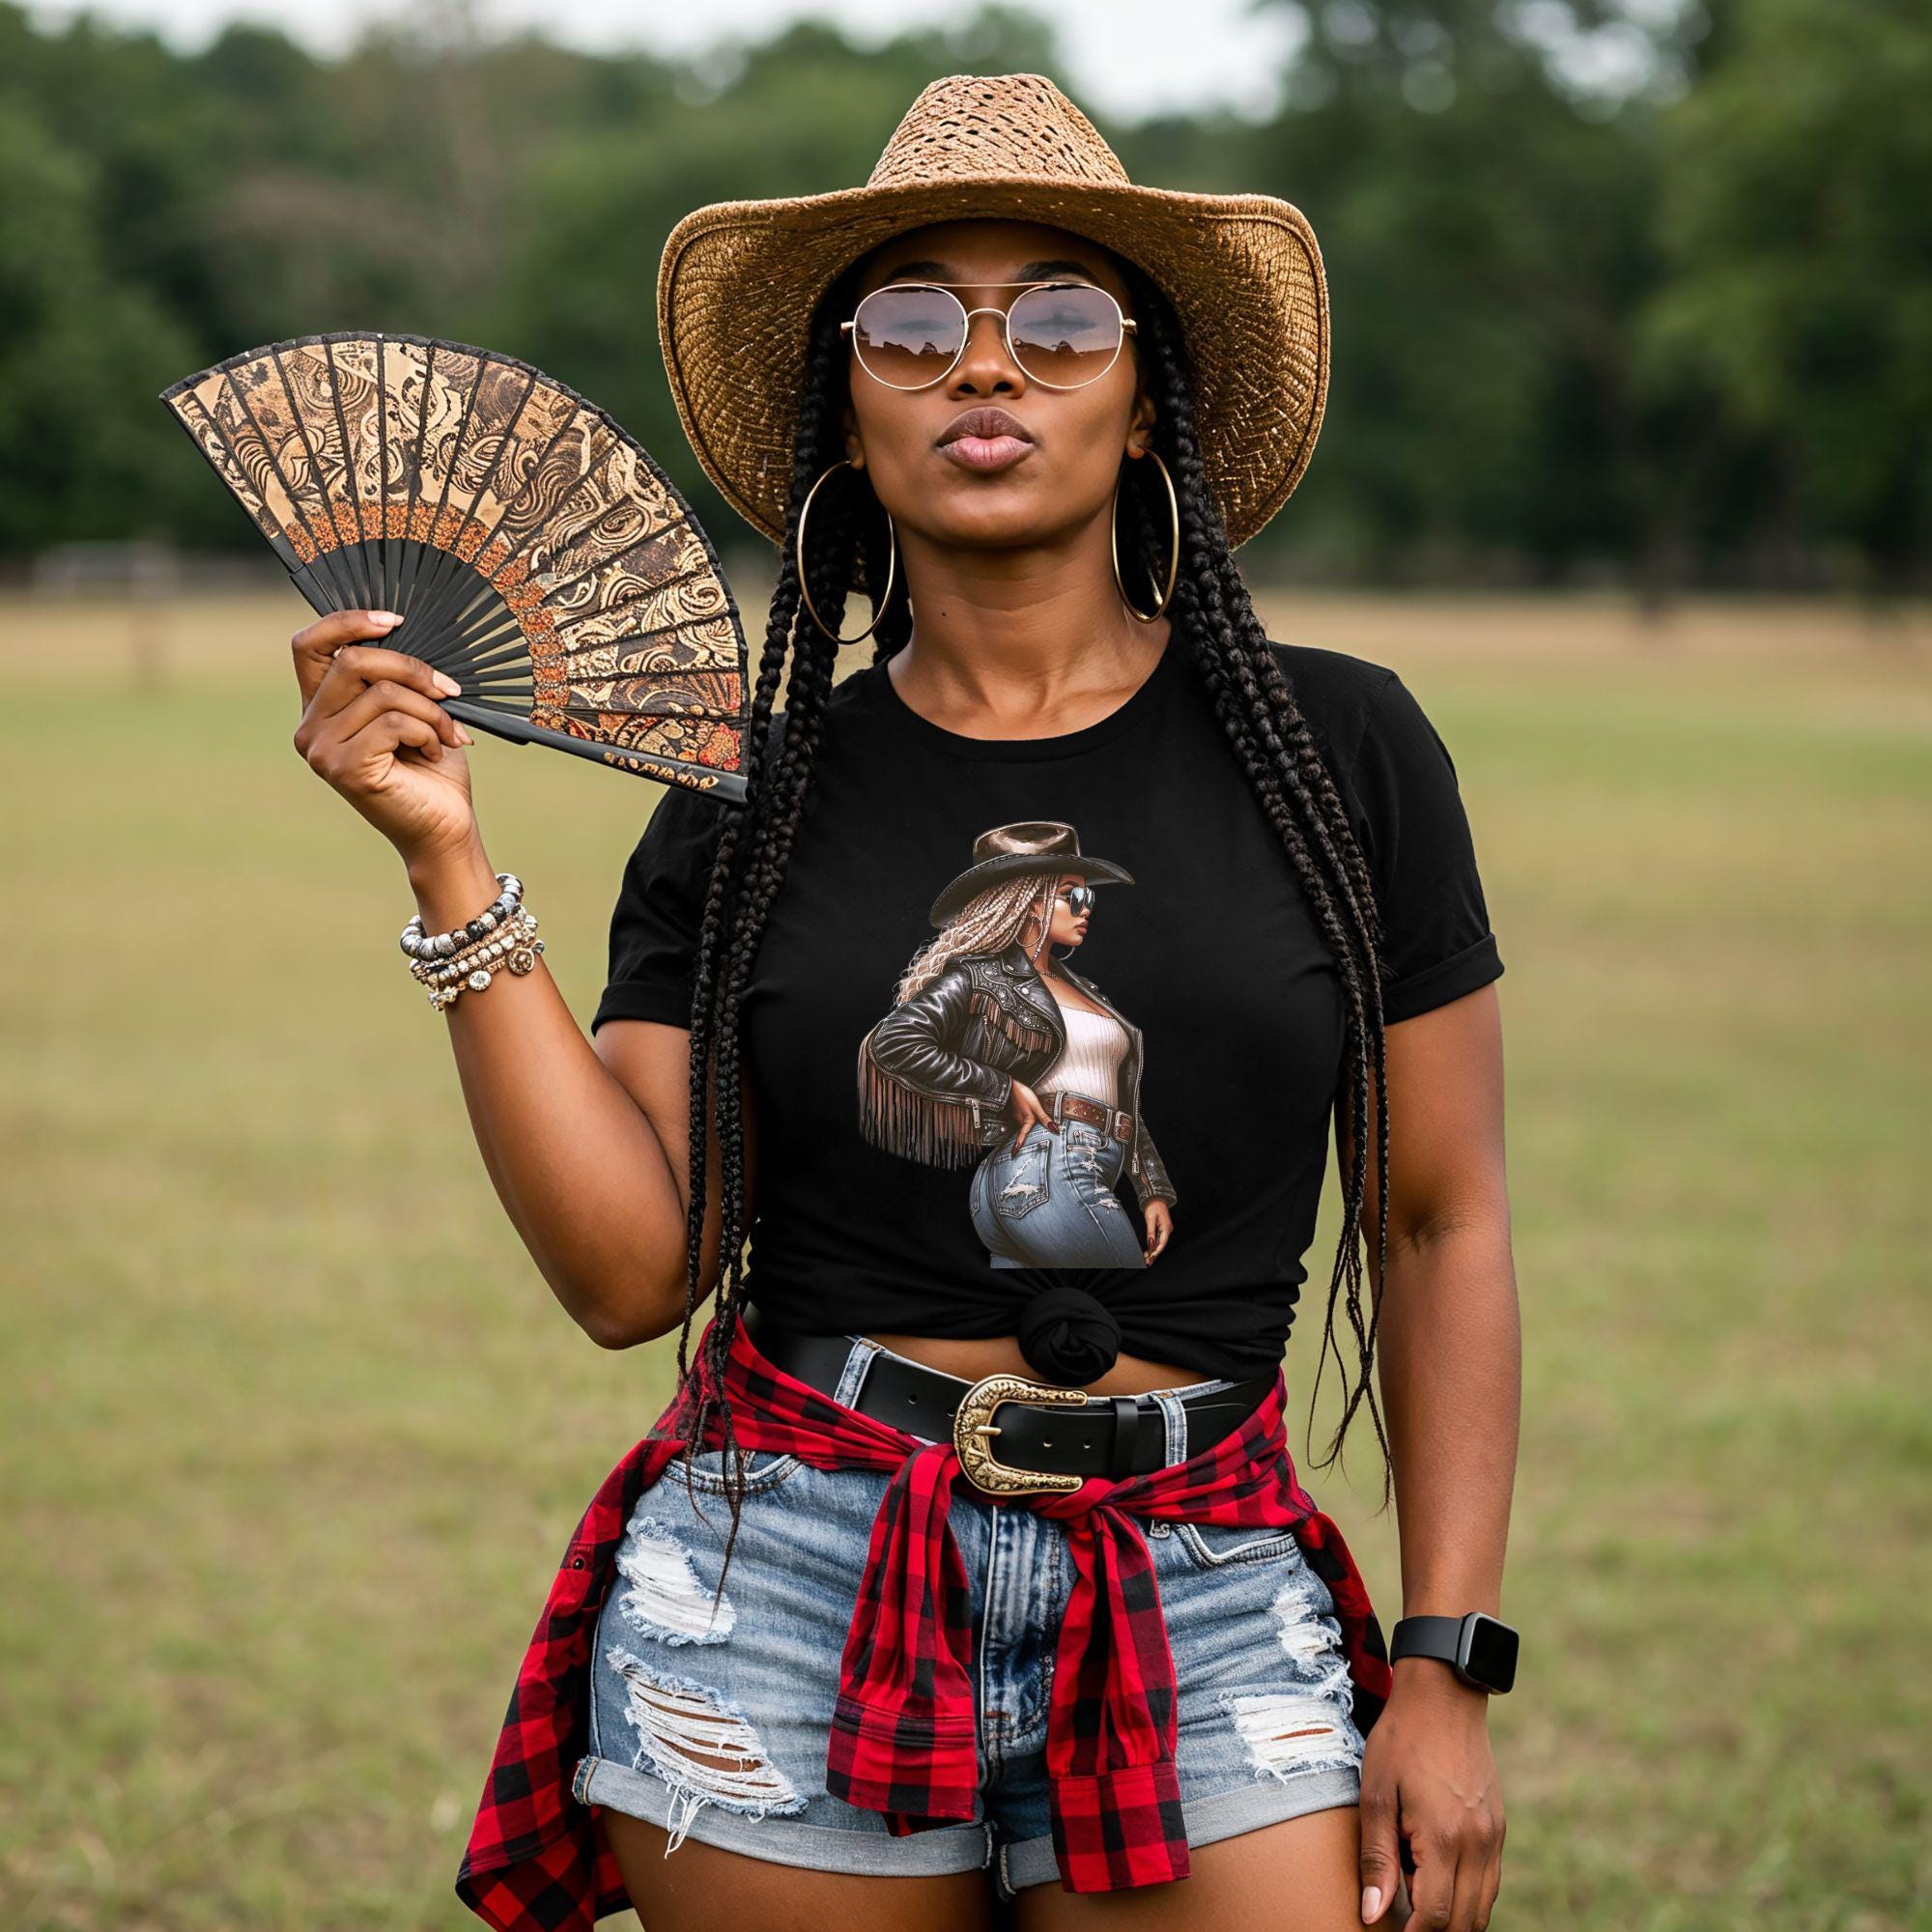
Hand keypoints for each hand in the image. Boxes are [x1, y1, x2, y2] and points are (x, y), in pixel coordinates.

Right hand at [289, 609, 476, 864]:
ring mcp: (321, 748)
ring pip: (382, 693)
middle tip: (449, 690)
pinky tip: (435, 753)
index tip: (396, 621)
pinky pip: (393, 723)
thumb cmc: (432, 768)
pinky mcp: (342, 767)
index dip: (348, 622)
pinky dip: (428, 732)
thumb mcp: (412, 709)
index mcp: (321, 707)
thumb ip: (394, 676)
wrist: (444, 827)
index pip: (309, 645)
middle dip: (412, 668)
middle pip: (353, 660)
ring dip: (431, 710)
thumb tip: (404, 630)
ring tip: (449, 734)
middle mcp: (310, 726)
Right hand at [1005, 1079, 1058, 1151]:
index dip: (1018, 1145)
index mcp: (1025, 1121)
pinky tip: (1029, 1121)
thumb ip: (1045, 1118)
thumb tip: (1054, 1128)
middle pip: (1023, 1133)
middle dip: (1022, 1141)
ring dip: (1025, 1132)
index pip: (1021, 1136)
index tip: (1014, 1154)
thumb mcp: (1037, 1106)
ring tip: (1027, 1137)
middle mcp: (1019, 1120)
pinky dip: (1025, 1124)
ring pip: (1023, 1127)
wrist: (1011, 1085)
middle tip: (1019, 1149)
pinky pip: (1022, 1121)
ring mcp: (1018, 1116)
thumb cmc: (1023, 1095)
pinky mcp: (1017, 1111)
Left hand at [1140, 1196, 1172, 1262]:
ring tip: (1146, 1257)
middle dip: (1154, 1253)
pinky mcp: (1162, 1228)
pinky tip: (1149, 1249)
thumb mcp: (1150, 1219)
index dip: (1156, 1252)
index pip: (1162, 1243)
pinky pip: (1158, 1238)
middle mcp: (1168, 1229)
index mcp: (1166, 1227)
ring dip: (1153, 1250)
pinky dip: (1154, 1244)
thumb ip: (1150, 1232)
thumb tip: (1150, 1243)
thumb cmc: (1153, 1206)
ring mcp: (1165, 1229)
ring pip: (1160, 1242)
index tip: (1150, 1259)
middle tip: (1147, 1261)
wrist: (1155, 1197)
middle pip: (1161, 1245)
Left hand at [1359, 1666, 1504, 1930]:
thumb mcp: (1376, 1794)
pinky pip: (1490, 1881)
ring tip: (1420, 1907)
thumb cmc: (1402, 1740)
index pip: (1436, 1916)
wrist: (1444, 1696)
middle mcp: (1478, 1844)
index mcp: (1445, 1838)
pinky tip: (1441, 1885)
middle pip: (1466, 1920)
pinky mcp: (1498, 1827)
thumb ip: (1376, 1858)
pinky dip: (1470, 1897)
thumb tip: (1371, 1914)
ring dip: (1456, 1919)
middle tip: (1404, 1923)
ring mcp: (1493, 1836)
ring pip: (1483, 1906)